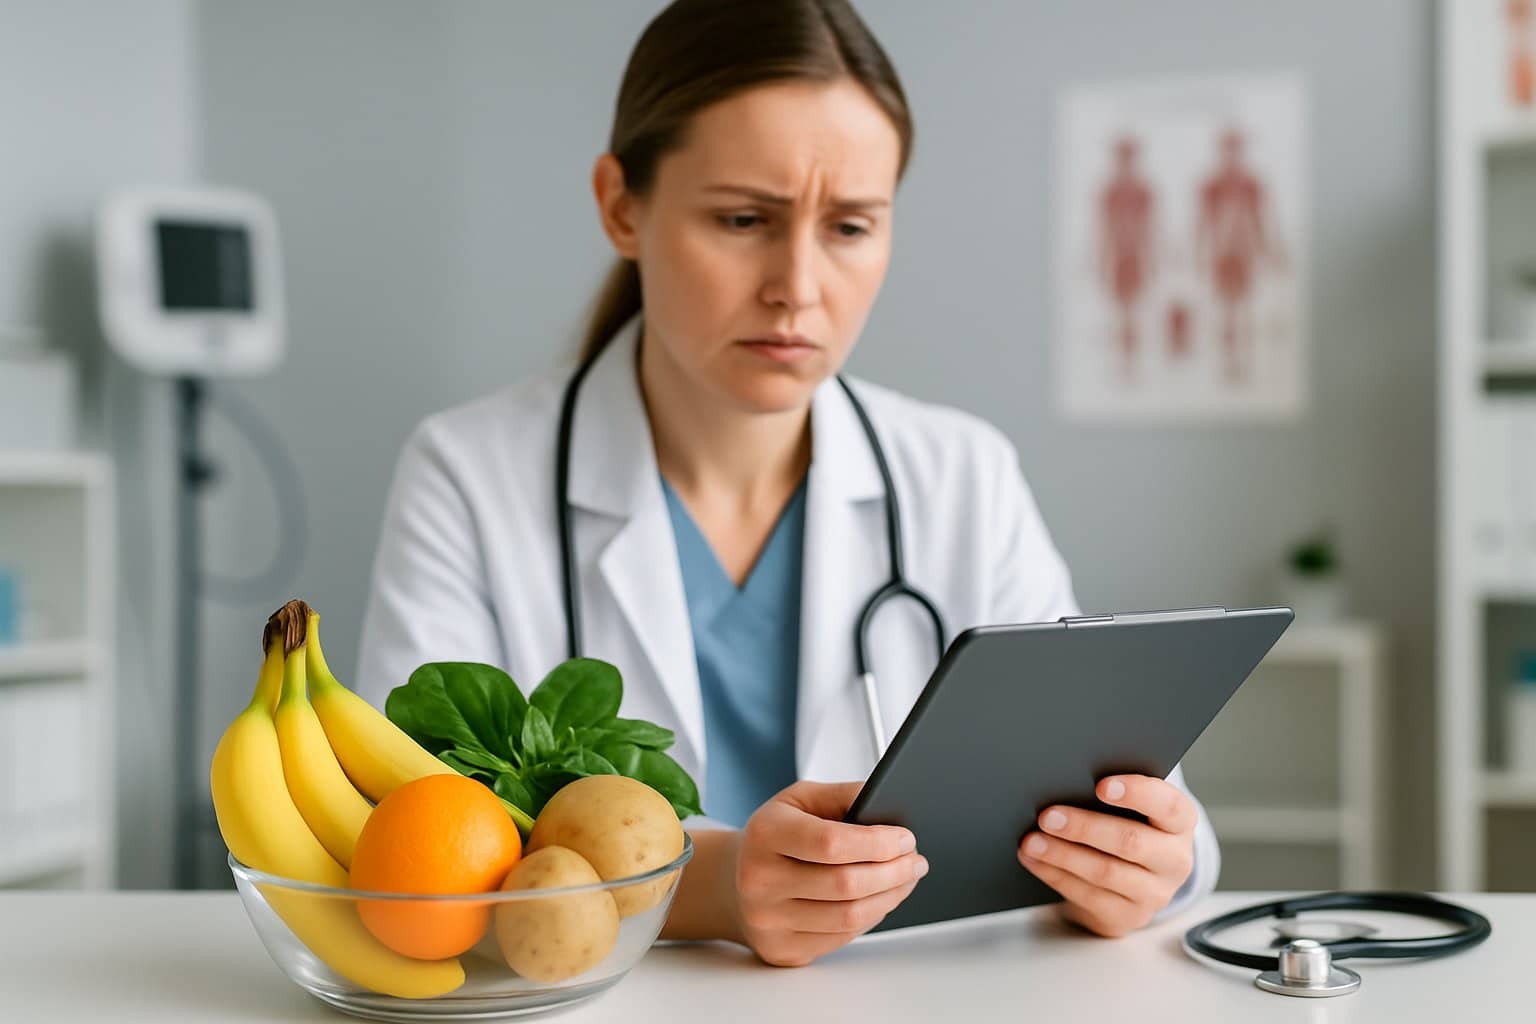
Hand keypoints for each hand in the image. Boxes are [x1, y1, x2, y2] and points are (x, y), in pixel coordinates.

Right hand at [732, 780, 928, 965]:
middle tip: (916, 860)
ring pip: (849, 917)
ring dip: (890, 897)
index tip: (905, 838)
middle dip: (894, 871)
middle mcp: (759, 880)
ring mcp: (768, 920)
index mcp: (765, 834)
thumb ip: (843, 795)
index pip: (831, 843)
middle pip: (846, 884)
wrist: (733, 881)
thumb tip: (889, 800)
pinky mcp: (781, 950)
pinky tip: (880, 899)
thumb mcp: (800, 800)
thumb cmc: (775, 836)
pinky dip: (871, 917)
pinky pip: (841, 938)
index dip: (877, 843)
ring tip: (906, 879)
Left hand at [1017, 774, 1195, 937]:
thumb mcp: (1131, 808)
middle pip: (1130, 842)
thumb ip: (1111, 794)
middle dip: (1084, 828)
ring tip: (1032, 840)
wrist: (1129, 880)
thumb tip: (1064, 781)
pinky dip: (1055, 875)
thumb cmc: (1124, 824)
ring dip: (1063, 855)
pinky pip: (1089, 897)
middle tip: (1047, 816)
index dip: (1137, 793)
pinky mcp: (1129, 916)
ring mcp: (1155, 893)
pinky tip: (1034, 860)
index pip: (1169, 805)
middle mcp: (1176, 860)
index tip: (1101, 786)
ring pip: (1106, 872)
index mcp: (1180, 822)